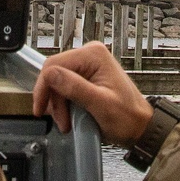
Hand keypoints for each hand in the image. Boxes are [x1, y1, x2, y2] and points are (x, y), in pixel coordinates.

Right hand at [33, 42, 153, 141]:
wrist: (139, 125)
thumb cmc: (127, 116)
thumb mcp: (100, 104)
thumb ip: (75, 88)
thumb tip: (51, 74)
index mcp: (94, 55)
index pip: (53, 65)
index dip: (43, 88)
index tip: (40, 109)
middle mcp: (90, 55)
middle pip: (54, 74)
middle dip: (54, 100)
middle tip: (61, 120)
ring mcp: (89, 65)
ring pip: (57, 82)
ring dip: (58, 104)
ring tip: (67, 121)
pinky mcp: (87, 76)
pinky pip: (64, 87)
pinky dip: (64, 103)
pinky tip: (70, 115)